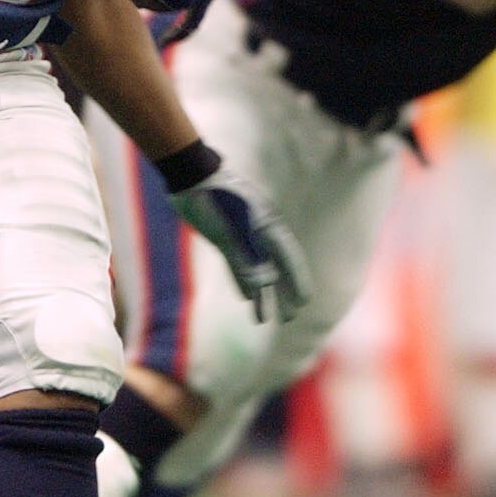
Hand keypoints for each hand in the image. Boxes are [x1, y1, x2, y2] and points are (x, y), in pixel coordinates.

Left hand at [162, 146, 311, 322]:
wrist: (191, 176)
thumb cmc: (215, 197)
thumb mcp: (232, 227)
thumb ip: (248, 255)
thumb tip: (265, 284)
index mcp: (268, 225)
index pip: (288, 258)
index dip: (298, 280)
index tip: (304, 302)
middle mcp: (259, 233)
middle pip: (277, 268)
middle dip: (284, 293)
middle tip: (291, 318)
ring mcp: (242, 236)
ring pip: (257, 270)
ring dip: (263, 295)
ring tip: (267, 320)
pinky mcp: (225, 238)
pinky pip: (239, 266)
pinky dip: (244, 282)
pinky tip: (247, 299)